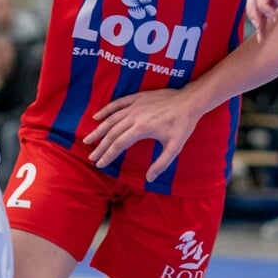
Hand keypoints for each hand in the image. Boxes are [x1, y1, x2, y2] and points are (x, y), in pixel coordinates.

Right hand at [86, 89, 202, 181]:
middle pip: (112, 133)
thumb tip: (150, 178)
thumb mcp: (175, 147)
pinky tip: (96, 117)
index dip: (108, 155)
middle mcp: (134, 116)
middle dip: (100, 146)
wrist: (189, 101)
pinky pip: (117, 104)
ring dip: (98, 130)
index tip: (100, 164)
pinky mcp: (136, 98)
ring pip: (111, 119)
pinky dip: (105, 110)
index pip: (118, 144)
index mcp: (142, 129)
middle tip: (92, 157)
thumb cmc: (183, 124)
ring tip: (87, 140)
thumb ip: (161, 164)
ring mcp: (134, 106)